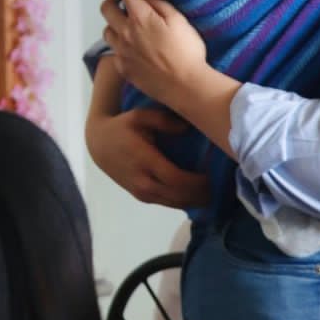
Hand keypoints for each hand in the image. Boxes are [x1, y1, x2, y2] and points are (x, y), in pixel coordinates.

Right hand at [86, 104, 210, 208]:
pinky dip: (184, 201)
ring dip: (194, 201)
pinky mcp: (141, 196)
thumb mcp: (140, 116)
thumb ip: (163, 121)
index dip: (197, 182)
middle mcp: (143, 181)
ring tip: (213, 193)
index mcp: (145, 161)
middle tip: (220, 187)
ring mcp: (141, 192)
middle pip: (178, 196)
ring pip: (173, 203)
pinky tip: (197, 196)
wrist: (98, 145)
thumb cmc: (122, 128)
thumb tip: (187, 128)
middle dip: (200, 194)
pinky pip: (167, 203)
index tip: (213, 176)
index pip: (176, 179)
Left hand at [101, 0, 207, 111]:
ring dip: (115, 22)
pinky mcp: (124, 69)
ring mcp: (122, 53)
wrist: (187, 87)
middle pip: (106, 8)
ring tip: (129, 23)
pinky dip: (120, 43)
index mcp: (141, 18)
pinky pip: (114, 51)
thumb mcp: (179, 20)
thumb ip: (159, 5)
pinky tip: (134, 46)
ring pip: (107, 31)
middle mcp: (126, 34)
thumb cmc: (188, 53)